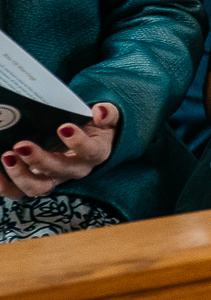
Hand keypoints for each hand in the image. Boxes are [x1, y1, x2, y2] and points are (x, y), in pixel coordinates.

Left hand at [0, 103, 118, 198]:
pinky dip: (4, 186)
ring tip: (6, 157)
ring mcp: (53, 179)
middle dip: (39, 160)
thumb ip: (108, 113)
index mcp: (95, 153)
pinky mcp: (35, 183)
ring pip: (38, 187)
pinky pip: (17, 192)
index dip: (78, 143)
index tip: (64, 127)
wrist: (85, 142)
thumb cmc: (93, 128)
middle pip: (59, 171)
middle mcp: (74, 170)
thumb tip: (99, 110)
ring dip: (21, 175)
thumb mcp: (107, 118)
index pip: (90, 152)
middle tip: (22, 145)